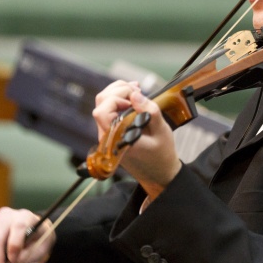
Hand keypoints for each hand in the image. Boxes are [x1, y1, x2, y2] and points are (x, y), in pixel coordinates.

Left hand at [92, 80, 181, 199]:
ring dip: (118, 93)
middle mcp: (108, 137)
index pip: (102, 112)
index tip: (135, 98)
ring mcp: (108, 135)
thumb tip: (135, 94)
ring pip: (103, 105)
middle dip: (118, 90)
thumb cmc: (162, 155)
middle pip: (100, 103)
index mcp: (118, 139)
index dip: (116, 98)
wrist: (159, 173)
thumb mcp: (162, 131)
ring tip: (135, 90)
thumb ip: (149, 111)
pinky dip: (119, 100)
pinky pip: (109, 111)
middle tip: (137, 89)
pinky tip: (132, 98)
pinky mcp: (112, 132)